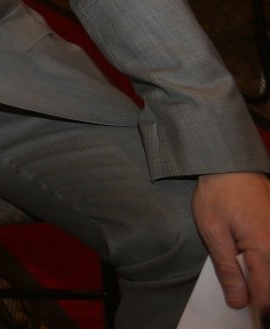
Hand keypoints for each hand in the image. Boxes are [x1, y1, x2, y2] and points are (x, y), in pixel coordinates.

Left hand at [191, 171, 269, 316]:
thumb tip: (239, 302)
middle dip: (264, 299)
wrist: (229, 163)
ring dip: (265, 282)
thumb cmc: (217, 195)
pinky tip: (256, 272)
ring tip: (252, 293)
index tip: (254, 322)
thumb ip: (227, 269)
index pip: (266, 294)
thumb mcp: (213, 233)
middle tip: (251, 311)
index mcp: (263, 249)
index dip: (260, 313)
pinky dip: (266, 267)